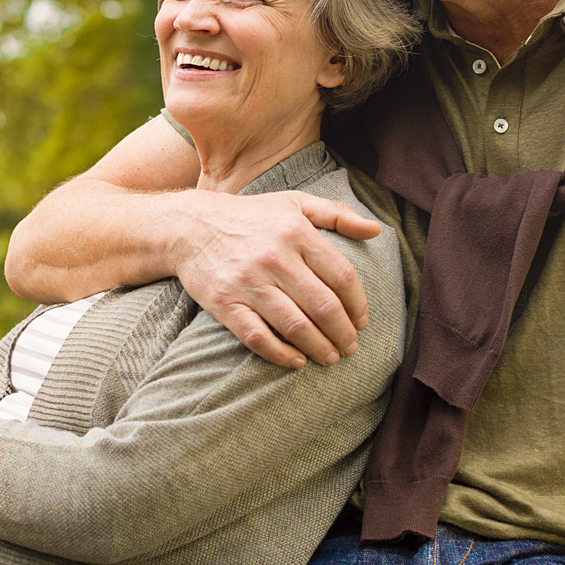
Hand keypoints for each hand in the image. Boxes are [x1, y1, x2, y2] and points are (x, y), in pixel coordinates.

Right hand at [169, 189, 379, 368]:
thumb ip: (337, 214)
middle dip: (343, 334)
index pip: (342, 277)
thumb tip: (377, 229)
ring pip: (296, 327)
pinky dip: (281, 355)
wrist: (187, 226)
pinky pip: (259, 338)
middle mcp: (275, 258)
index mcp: (296, 233)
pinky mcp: (225, 303)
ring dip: (319, 349)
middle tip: (350, 348)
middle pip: (324, 307)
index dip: (358, 305)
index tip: (361, 321)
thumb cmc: (248, 216)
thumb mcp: (293, 203)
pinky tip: (296, 362)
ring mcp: (248, 283)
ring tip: (330, 358)